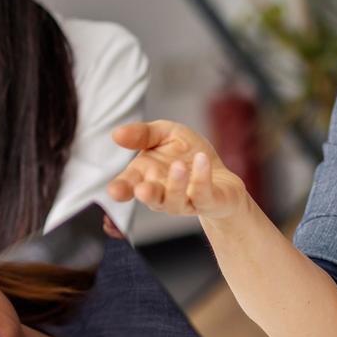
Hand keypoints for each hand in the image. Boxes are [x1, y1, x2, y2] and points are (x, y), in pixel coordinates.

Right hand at [107, 120, 250, 220]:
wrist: (222, 176)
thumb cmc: (188, 155)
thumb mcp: (166, 134)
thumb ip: (143, 134)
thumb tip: (116, 134)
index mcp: (146, 176)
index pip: (128, 184)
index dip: (121, 188)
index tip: (114, 191)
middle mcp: (162, 193)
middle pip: (151, 198)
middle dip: (146, 195)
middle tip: (142, 189)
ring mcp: (185, 201)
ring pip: (175, 200)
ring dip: (176, 184)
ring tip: (179, 166)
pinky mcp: (208, 202)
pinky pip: (203, 194)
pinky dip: (202, 178)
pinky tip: (202, 159)